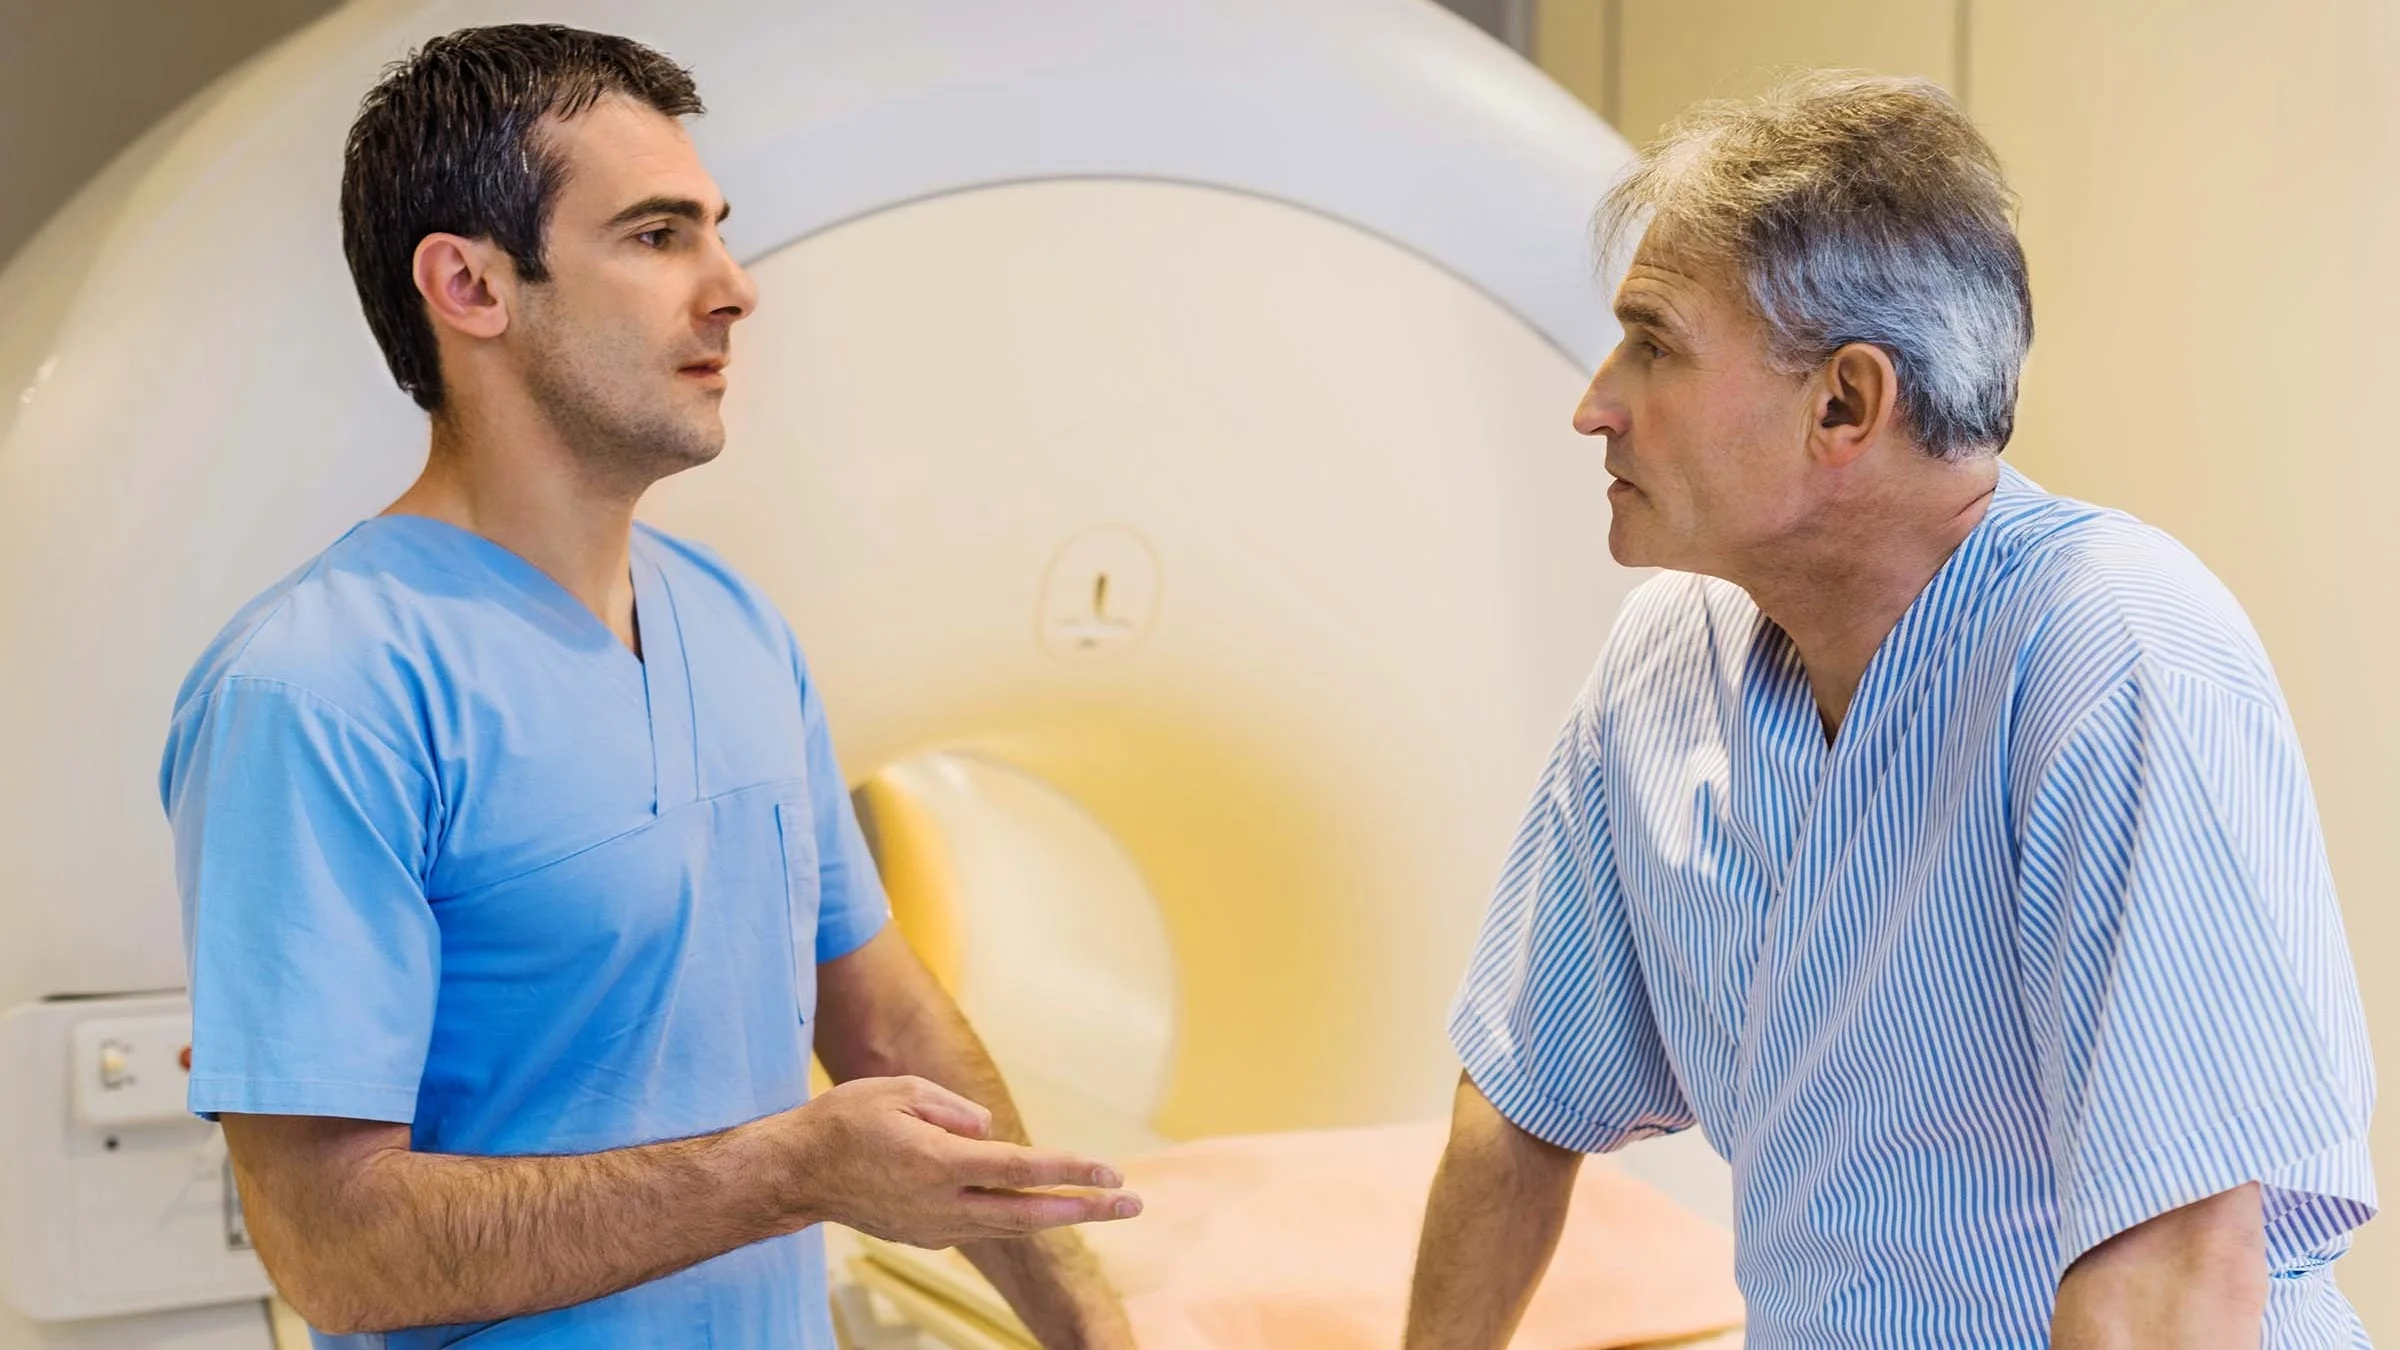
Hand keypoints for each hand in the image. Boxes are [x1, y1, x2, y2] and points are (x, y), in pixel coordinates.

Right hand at [770, 1076, 1141, 1248]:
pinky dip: (1014, 1216)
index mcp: (939, 1164)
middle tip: (1133, 1202)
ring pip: (1011, 1227)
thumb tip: (990, 1133)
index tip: (1111, 1170)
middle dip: (1086, 1208)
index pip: (1021, 1169)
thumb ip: (955, 1110)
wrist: (795, 1172)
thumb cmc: (846, 1121)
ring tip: (1105, 1205)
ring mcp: (934, 1227)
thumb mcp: (901, 1091)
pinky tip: (1035, 1204)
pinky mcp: (925, 1235)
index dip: (1070, 1170)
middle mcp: (943, 1204)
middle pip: (1030, 1213)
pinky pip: (981, 1225)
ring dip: (1060, 1216)